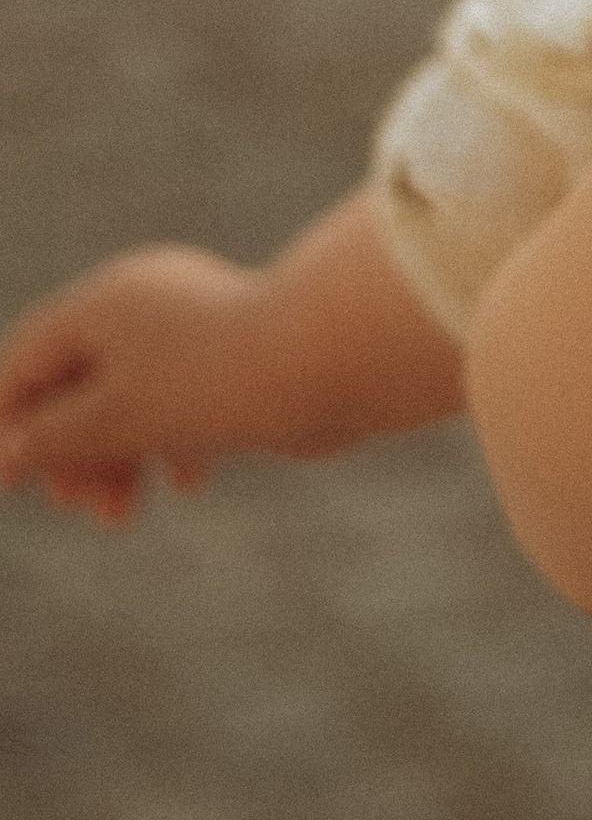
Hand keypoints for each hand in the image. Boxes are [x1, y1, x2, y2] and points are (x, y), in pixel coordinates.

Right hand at [0, 246, 274, 521]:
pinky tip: (188, 483)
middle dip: (69, 449)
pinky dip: (172, 445)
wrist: (331, 360)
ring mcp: (195, 327)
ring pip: (134, 398)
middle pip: (80, 381)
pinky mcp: (239, 356)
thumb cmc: (210, 385)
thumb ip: (50, 440)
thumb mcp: (112, 421)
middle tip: (74, 505)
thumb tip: (9, 454)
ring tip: (118, 517)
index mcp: (105, 302)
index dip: (7, 418)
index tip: (2, 480)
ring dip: (117, 459)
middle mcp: (147, 303)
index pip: (29, 357)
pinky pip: (185, 403)